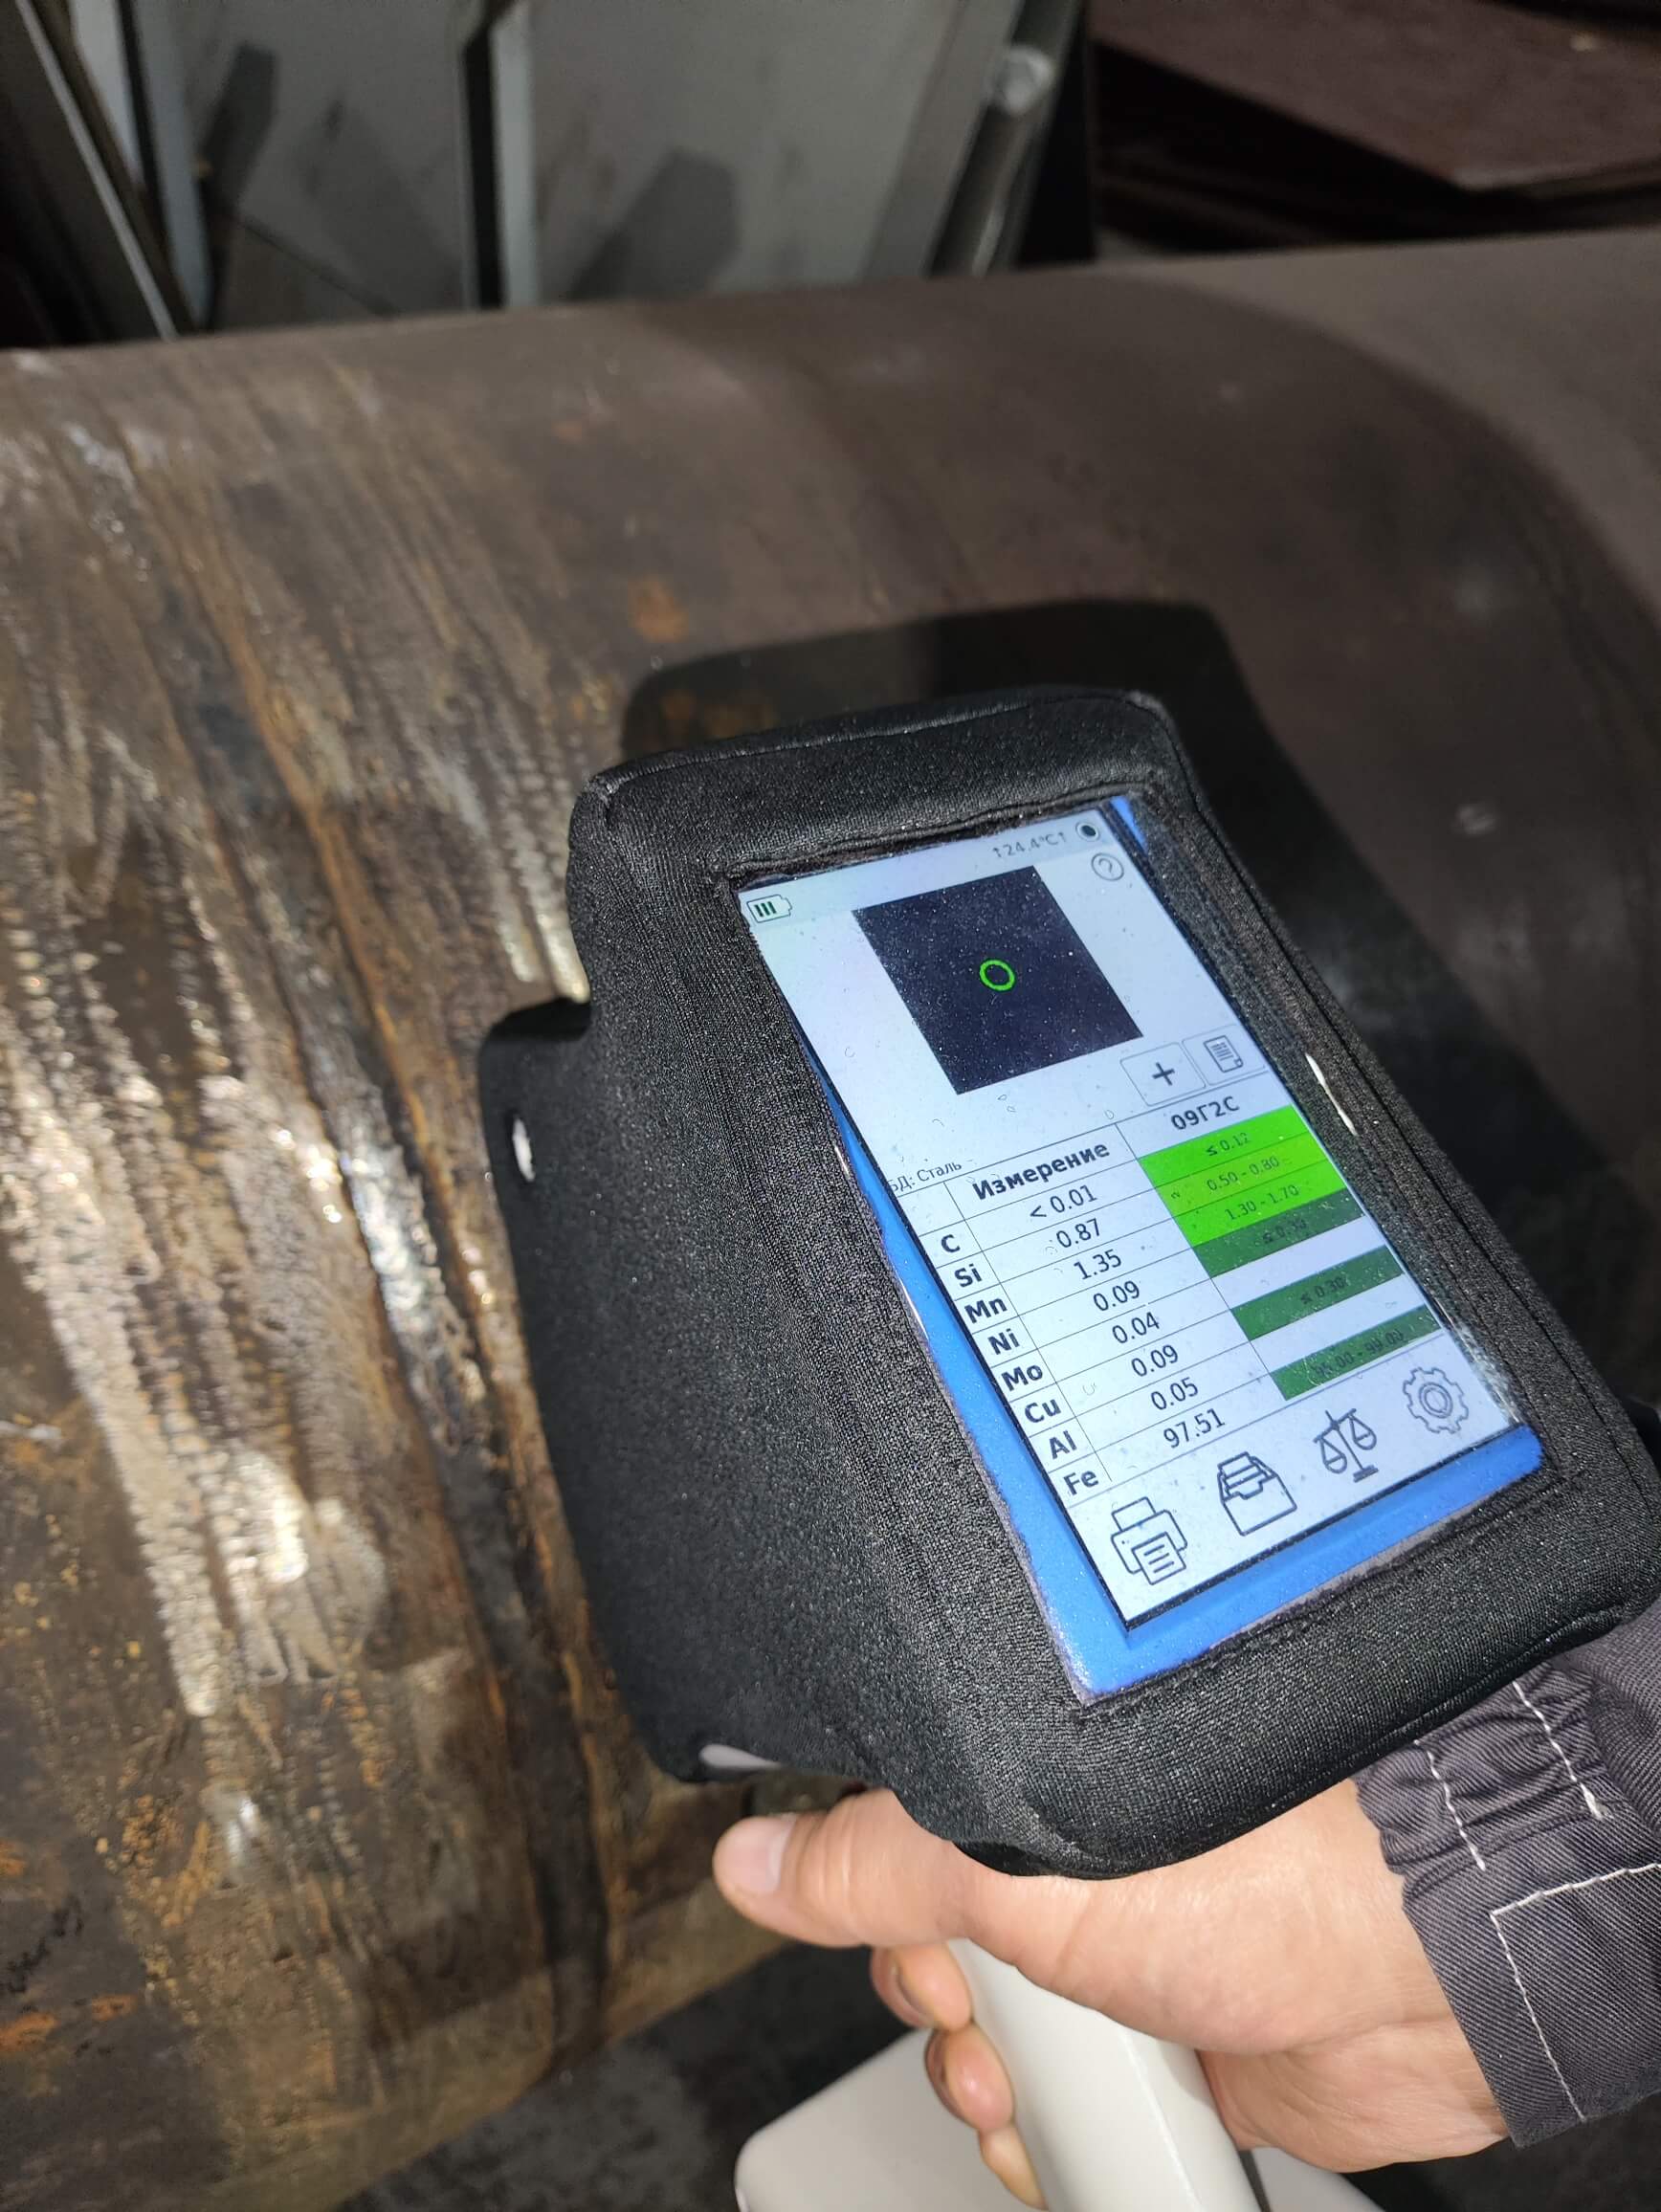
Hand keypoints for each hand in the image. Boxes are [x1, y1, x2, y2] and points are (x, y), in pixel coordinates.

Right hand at [713, 1780, 1501, 2205]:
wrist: (1406, 1974)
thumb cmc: (1245, 1857)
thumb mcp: (1010, 1853)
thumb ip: (868, 1861)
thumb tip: (748, 1856)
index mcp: (1024, 1784)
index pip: (890, 1839)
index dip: (869, 1899)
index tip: (897, 1925)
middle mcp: (1070, 1863)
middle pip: (931, 1954)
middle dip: (939, 2002)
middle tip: (992, 1995)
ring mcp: (1123, 1960)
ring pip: (994, 2045)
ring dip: (995, 2081)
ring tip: (1045, 2072)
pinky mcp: (1172, 2050)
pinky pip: (1069, 2114)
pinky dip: (1060, 2137)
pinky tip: (1083, 2122)